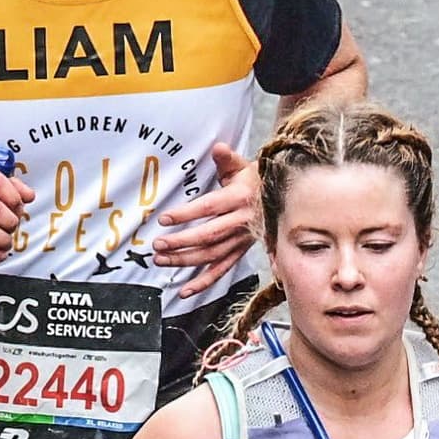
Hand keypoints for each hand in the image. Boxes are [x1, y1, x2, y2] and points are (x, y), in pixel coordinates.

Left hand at [147, 140, 256, 295]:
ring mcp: (242, 240)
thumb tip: (218, 148)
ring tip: (161, 260)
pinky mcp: (241, 251)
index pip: (210, 208)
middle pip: (209, 236)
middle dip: (181, 243)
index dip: (187, 214)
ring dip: (186, 261)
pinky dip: (204, 282)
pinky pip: (222, 270)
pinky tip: (185, 290)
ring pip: (212, 255)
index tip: (165, 219)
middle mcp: (242, 221)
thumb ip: (227, 158)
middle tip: (158, 244)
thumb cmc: (255, 179)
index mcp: (240, 198)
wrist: (280, 196)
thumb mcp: (242, 165)